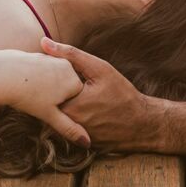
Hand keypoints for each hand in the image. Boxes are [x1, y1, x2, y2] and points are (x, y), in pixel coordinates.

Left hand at [0, 49, 88, 145]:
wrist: (3, 73)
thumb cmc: (28, 96)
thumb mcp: (50, 116)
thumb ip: (69, 128)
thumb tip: (87, 143)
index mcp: (73, 81)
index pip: (77, 97)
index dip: (65, 106)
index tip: (50, 109)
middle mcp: (66, 66)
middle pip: (66, 86)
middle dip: (56, 95)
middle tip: (39, 101)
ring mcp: (52, 58)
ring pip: (54, 77)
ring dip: (46, 86)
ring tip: (31, 92)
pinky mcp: (39, 55)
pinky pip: (42, 69)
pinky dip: (36, 77)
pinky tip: (25, 83)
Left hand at [40, 36, 159, 150]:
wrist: (143, 124)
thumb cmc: (122, 93)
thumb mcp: (99, 69)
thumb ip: (70, 55)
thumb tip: (44, 42)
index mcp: (70, 106)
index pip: (43, 91)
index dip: (44, 80)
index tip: (46, 74)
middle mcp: (69, 126)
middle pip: (48, 107)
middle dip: (50, 95)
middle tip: (52, 84)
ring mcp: (74, 138)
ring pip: (57, 119)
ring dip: (59, 108)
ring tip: (68, 96)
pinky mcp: (80, 144)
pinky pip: (68, 129)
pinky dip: (71, 119)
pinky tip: (83, 110)